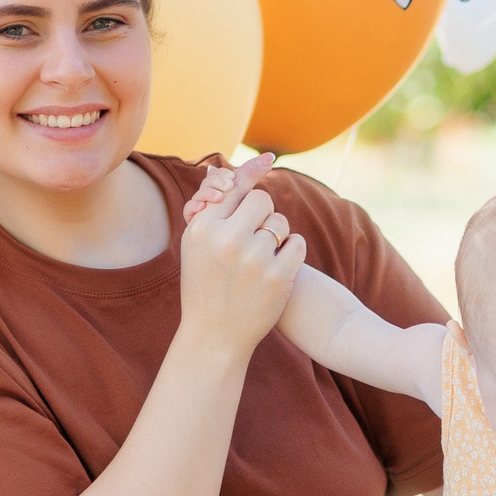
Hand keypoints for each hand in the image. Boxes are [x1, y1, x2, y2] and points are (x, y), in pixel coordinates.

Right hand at [176, 155, 302, 359]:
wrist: (215, 335)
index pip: (236, 189)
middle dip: (263, 214)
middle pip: (262, 200)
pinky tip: (279, 266)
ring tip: (261, 258)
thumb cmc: (205, 284)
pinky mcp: (277, 276)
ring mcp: (253, 258)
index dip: (252, 178)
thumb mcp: (199, 244)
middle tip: (255, 235)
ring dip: (277, 236)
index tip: (268, 159)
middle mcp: (226, 240)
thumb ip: (213, 207)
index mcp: (202, 228)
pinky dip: (291, 252)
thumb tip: (221, 168)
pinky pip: (297, 243)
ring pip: (280, 222)